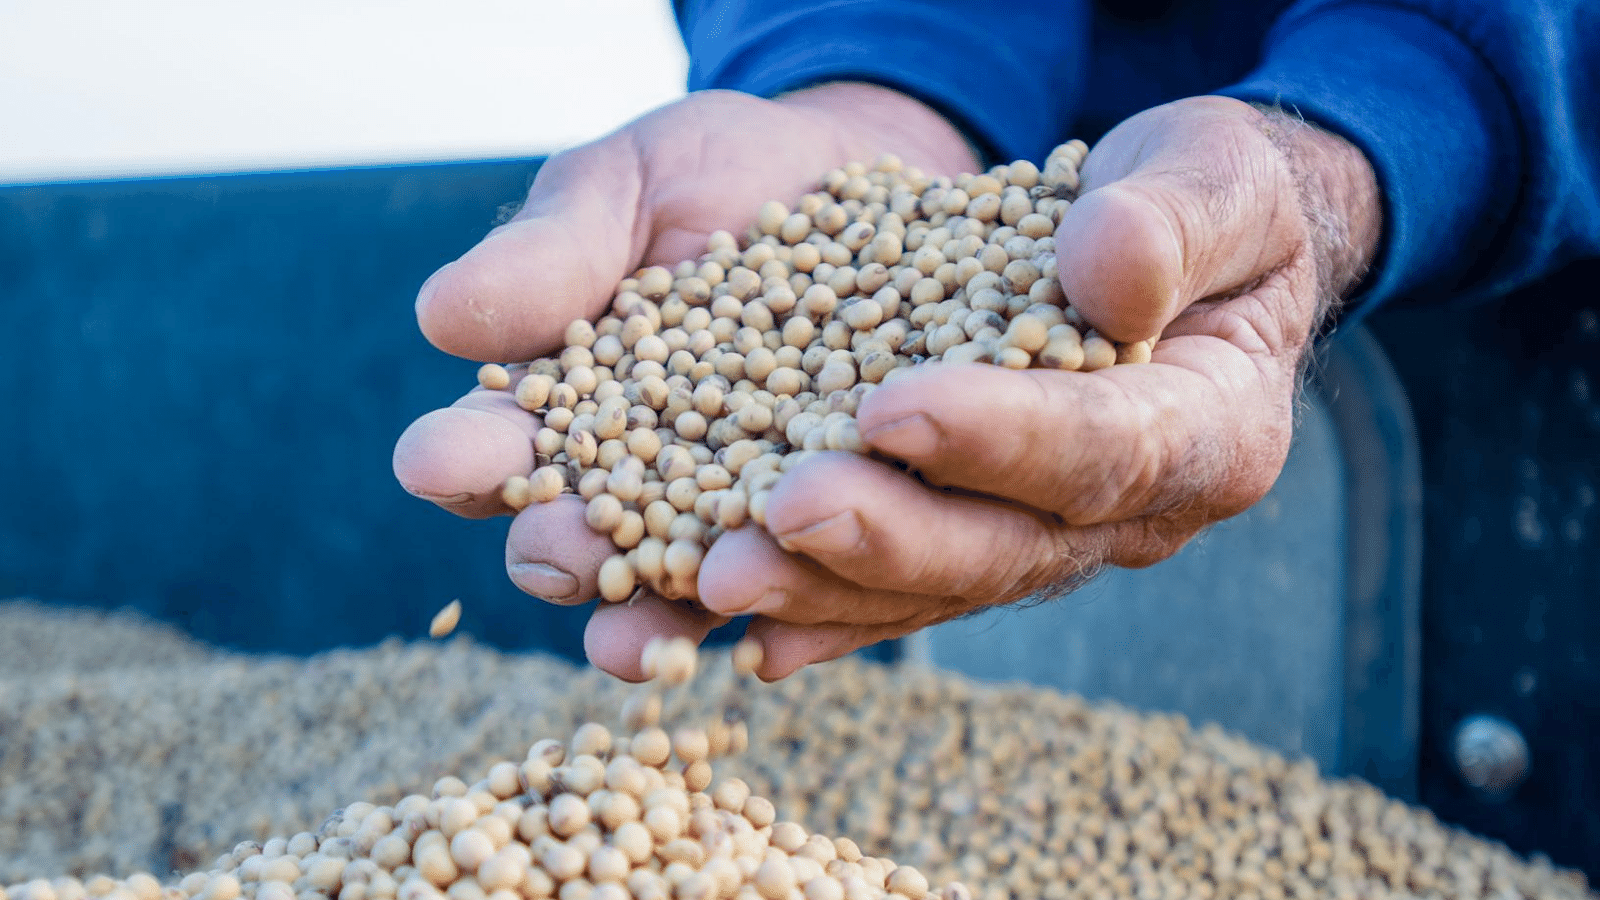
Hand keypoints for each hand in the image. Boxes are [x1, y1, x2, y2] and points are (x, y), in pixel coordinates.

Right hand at [392, 84, 979, 677]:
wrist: (850, 170)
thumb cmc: (713, 176)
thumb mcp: (626, 189)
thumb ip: (552, 253)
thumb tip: (440, 317)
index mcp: (564, 411)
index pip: (500, 451)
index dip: (462, 460)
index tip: (436, 457)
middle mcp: (645, 485)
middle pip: (588, 545)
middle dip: (563, 555)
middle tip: (554, 551)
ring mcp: (745, 515)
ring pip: (695, 588)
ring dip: (665, 618)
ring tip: (651, 641)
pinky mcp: (843, 520)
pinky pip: (817, 583)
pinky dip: (795, 613)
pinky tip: (778, 643)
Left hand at [695, 96, 1380, 676]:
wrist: (1166, 249)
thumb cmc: (1194, 199)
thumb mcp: (1211, 176)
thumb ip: (1176, 220)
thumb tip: (1109, 275)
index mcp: (1213, 430)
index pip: (1111, 446)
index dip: (1003, 437)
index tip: (893, 409)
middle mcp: (1132, 514)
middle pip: (1009, 547)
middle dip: (892, 536)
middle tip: (783, 511)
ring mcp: (1049, 539)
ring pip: (936, 588)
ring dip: (826, 587)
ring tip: (719, 575)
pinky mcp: (978, 538)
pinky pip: (897, 591)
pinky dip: (818, 608)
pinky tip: (727, 622)